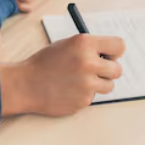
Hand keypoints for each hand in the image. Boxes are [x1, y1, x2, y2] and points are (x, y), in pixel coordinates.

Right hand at [0, 34, 124, 116]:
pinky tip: (70, 89)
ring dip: (98, 84)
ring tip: (80, 80)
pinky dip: (85, 94)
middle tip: (97, 70)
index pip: (119, 45)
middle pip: (117, 69)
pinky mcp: (83, 101)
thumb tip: (109, 54)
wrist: (26, 84)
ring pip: (108, 86)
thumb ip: (88, 48)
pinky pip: (93, 97)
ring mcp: (87, 84)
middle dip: (108, 70)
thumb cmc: (44, 63)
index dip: (114, 51)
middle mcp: (88, 63)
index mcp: (84, 43)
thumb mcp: (66, 45)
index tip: (110, 55)